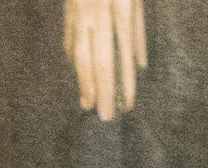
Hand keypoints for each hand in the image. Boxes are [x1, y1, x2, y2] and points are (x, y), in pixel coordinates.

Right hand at [63, 0, 143, 117]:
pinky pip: (70, 39)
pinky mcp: (68, 8)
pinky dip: (73, 60)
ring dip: (84, 81)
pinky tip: (78, 74)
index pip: (124, 52)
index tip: (127, 105)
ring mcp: (79, 10)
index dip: (126, 81)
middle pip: (99, 59)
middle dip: (102, 91)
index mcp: (121, 6)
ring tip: (87, 103)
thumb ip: (138, 28)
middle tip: (105, 116)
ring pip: (80, 53)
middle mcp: (97, 11)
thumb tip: (140, 65)